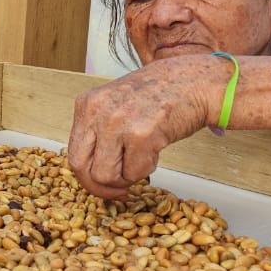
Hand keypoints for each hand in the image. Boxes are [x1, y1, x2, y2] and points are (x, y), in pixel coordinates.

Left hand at [67, 56, 222, 198]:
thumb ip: (99, 131)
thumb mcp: (116, 104)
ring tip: (142, 158)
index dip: (87, 176)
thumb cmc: (161, 94)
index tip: (102, 184)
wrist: (197, 81)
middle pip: (81, 167)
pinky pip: (133, 173)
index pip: (73, 153)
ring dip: (126, 177)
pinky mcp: (141, 134)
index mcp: (87, 104)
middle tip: (119, 189)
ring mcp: (117, 122)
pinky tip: (155, 150)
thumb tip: (90, 171)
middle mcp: (97, 111)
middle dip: (100, 186)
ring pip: (105, 175)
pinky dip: (146, 170)